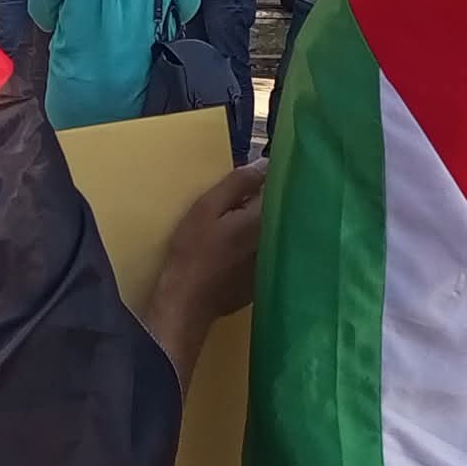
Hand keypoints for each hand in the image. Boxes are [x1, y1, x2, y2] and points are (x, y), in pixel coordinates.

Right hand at [144, 161, 267, 381]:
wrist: (187, 302)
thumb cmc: (193, 251)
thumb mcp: (206, 208)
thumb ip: (237, 183)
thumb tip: (265, 163)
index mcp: (264, 218)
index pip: (279, 187)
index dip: (268, 178)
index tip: (257, 174)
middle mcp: (277, 238)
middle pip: (279, 210)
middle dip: (268, 200)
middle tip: (245, 197)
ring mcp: (274, 261)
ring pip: (275, 231)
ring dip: (266, 223)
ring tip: (243, 221)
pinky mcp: (265, 278)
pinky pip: (269, 251)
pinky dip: (260, 245)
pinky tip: (241, 249)